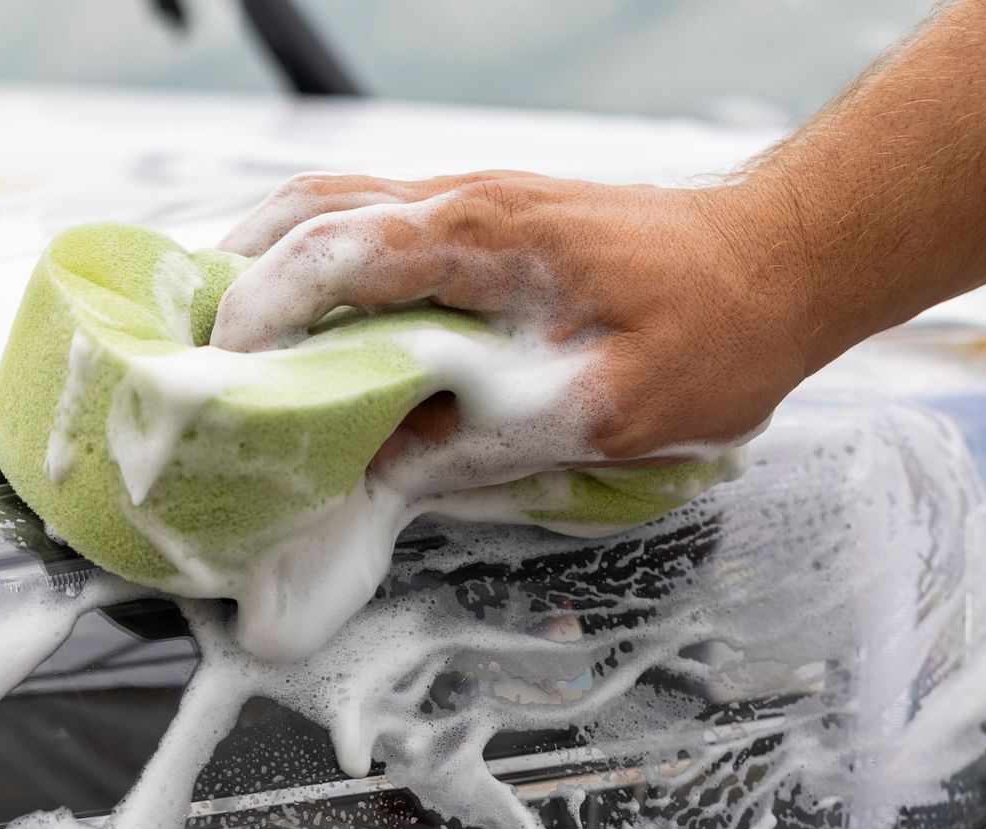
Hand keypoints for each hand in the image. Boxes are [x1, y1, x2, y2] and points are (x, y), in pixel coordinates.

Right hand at [210, 170, 814, 464]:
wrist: (787, 264)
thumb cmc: (721, 329)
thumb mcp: (611, 409)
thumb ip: (491, 438)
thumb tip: (388, 469)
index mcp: (482, 235)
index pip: (329, 254)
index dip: (257, 314)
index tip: (219, 381)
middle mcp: (466, 203)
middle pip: (309, 215)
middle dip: (236, 283)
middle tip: (198, 363)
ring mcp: (479, 208)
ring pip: (340, 216)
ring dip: (278, 275)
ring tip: (240, 353)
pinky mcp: (497, 229)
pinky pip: (385, 235)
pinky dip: (331, 278)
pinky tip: (329, 337)